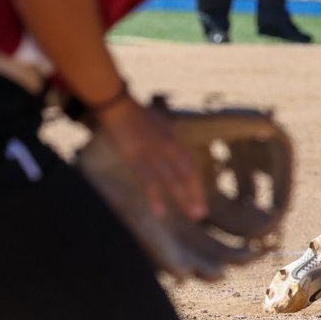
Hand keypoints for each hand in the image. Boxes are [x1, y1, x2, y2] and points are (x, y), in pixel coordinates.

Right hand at [96, 97, 206, 220]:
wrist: (119, 105)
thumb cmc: (137, 115)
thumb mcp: (159, 126)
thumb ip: (168, 140)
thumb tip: (173, 153)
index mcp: (174, 138)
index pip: (190, 164)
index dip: (196, 182)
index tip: (200, 198)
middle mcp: (169, 146)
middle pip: (186, 172)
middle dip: (195, 193)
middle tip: (201, 213)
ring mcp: (154, 152)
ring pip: (172, 178)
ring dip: (183, 197)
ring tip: (192, 214)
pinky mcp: (136, 157)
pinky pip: (148, 180)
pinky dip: (155, 196)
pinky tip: (160, 211)